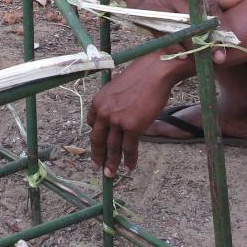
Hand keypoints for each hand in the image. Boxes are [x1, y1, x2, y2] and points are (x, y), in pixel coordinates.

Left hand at [86, 55, 173, 176]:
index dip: (96, 137)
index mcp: (98, 102)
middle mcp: (104, 112)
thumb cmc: (140, 78)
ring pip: (112, 147)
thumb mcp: (117, 89)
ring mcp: (117, 120)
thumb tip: (117, 119)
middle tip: (98, 167)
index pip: (92, 124)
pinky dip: (129, 159)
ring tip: (111, 174)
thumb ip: (113, 105)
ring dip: (112, 163)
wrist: (154, 72)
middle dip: (98, 155)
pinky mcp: (132, 127)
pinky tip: (129, 167)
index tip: (98, 146)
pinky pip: (129, 148)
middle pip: (98, 139)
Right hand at [126, 0, 246, 63]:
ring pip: (179, 30)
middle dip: (207, 40)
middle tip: (219, 57)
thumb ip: (219, 0)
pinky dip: (174, 48)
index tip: (231, 42)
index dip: (220, 26)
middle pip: (194, 20)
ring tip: (204, 60)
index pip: (208, 8)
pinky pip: (162, 37)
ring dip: (192, 47)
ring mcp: (158, 7)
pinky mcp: (147, 19)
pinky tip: (184, 57)